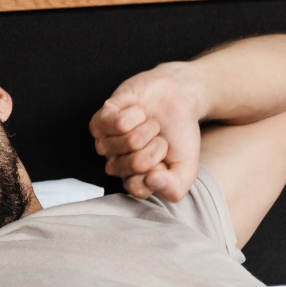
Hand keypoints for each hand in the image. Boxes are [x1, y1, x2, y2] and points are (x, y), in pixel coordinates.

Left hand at [89, 62, 203, 200]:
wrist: (176, 98)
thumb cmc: (178, 135)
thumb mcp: (186, 168)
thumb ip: (174, 187)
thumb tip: (151, 180)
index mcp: (134, 181)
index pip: (139, 188)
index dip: (159, 171)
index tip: (164, 160)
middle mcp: (116, 166)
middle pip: (138, 163)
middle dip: (158, 146)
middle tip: (158, 138)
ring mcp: (105, 145)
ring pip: (131, 141)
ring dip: (149, 128)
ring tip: (148, 124)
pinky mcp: (99, 123)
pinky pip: (120, 123)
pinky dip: (137, 114)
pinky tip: (137, 113)